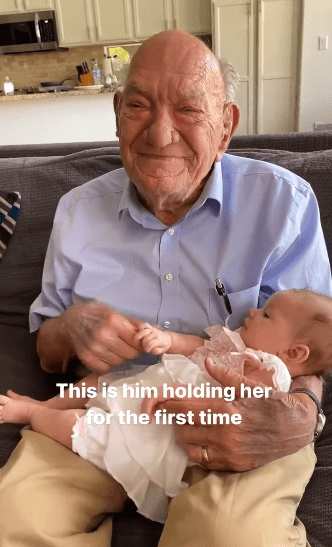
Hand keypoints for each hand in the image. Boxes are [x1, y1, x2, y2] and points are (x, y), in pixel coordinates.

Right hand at [58, 301, 141, 373]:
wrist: (72, 320)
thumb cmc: (96, 314)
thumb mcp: (115, 312)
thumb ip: (133, 323)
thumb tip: (150, 331)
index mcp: (112, 321)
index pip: (136, 340)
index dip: (139, 342)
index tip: (138, 342)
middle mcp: (103, 335)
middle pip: (130, 353)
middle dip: (131, 350)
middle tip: (126, 345)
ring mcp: (94, 348)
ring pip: (119, 362)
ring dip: (120, 357)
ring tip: (114, 348)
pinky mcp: (86, 358)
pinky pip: (105, 368)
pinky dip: (108, 363)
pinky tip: (105, 355)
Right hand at [135, 323, 171, 354]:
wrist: (167, 338)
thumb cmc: (163, 345)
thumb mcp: (162, 350)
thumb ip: (156, 351)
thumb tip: (151, 349)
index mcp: (160, 340)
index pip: (150, 344)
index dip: (147, 349)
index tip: (148, 351)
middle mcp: (156, 333)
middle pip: (146, 339)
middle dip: (144, 345)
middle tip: (145, 347)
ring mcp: (153, 329)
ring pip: (143, 331)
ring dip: (140, 338)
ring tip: (141, 341)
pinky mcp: (150, 327)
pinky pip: (144, 325)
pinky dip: (141, 327)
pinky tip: (140, 332)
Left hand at [158, 358, 317, 470]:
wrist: (295, 427)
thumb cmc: (271, 402)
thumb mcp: (248, 385)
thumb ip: (224, 376)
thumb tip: (206, 363)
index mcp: (225, 410)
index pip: (185, 408)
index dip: (168, 403)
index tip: (158, 401)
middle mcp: (224, 434)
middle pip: (183, 429)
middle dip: (175, 419)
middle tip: (175, 412)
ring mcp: (229, 453)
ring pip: (191, 448)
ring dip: (184, 437)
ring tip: (186, 427)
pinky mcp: (234, 465)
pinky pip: (205, 462)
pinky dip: (197, 451)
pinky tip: (199, 441)